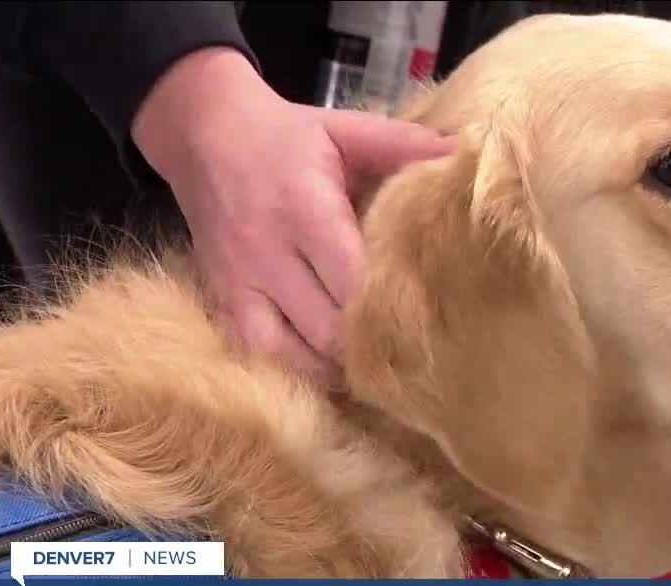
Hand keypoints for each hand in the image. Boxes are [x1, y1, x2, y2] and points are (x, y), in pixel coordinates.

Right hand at [132, 48, 453, 380]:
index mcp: (306, 210)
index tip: (429, 320)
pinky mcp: (220, 302)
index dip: (390, 308)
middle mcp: (268, 254)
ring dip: (335, 367)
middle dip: (369, 346)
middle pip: (327, 329)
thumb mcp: (346, 130)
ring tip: (372, 366)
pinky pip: (257, 356)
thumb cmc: (287, 136)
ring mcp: (239, 284)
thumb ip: (406, 146)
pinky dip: (296, 369)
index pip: (353, 281)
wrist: (201, 134)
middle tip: (410, 354)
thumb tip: (469, 156)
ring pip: (291, 355)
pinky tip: (328, 368)